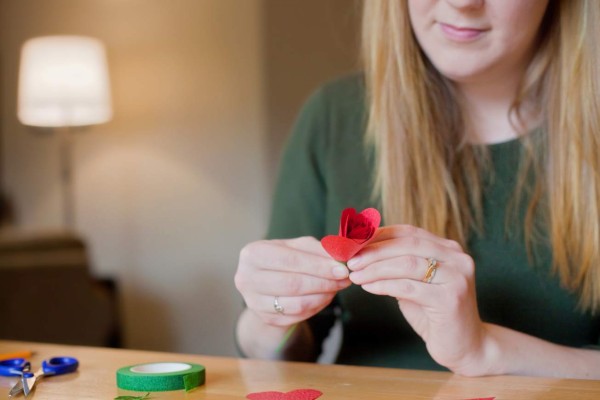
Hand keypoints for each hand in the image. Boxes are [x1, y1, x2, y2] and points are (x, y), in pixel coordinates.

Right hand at [235, 236, 351, 326]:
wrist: (267, 284)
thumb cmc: (283, 259)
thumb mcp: (297, 247)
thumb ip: (317, 249)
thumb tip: (341, 255)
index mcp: (253, 254)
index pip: (290, 260)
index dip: (318, 266)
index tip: (342, 268)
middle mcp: (246, 278)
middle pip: (293, 284)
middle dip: (324, 282)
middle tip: (345, 279)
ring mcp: (253, 302)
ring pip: (297, 303)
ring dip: (323, 296)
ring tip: (337, 288)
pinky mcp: (265, 318)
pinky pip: (297, 316)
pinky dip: (316, 307)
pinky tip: (325, 297)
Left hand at [347, 225, 487, 374]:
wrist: (466, 347)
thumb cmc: (435, 314)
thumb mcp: (415, 284)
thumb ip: (397, 266)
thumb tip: (361, 252)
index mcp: (448, 249)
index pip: (408, 233)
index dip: (379, 235)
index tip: (354, 242)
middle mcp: (457, 258)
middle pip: (407, 245)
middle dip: (374, 250)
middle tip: (350, 259)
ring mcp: (456, 278)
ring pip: (407, 264)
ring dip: (375, 268)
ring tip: (354, 274)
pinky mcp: (451, 299)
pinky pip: (409, 287)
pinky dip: (384, 285)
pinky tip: (368, 287)